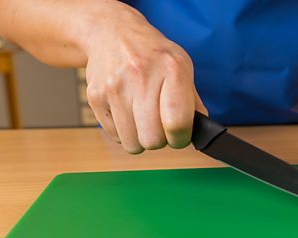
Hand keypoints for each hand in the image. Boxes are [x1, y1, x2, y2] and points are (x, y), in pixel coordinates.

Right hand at [84, 7, 206, 153]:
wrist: (114, 33)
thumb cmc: (153, 55)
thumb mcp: (182, 66)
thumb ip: (193, 101)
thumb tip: (201, 131)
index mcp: (172, 69)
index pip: (177, 122)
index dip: (181, 138)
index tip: (179, 136)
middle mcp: (142, 76)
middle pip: (153, 139)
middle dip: (160, 140)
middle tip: (160, 126)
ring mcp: (115, 87)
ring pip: (132, 144)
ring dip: (141, 138)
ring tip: (144, 119)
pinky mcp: (96, 96)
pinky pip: (115, 136)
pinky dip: (124, 132)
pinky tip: (128, 112)